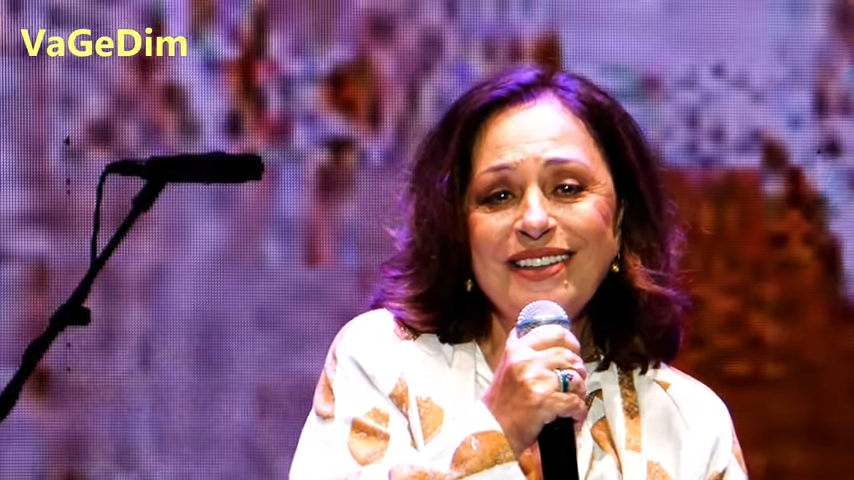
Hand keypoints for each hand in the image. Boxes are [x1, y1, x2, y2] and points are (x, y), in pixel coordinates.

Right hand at [481, 324, 587, 457]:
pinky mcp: (544, 401)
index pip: (553, 332)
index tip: (574, 350)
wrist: (492, 429)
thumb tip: (546, 336)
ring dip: (579, 391)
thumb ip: (522, 349)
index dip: (570, 341)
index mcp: (517, 349)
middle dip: (578, 369)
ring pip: (575, 379)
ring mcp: (536, 380)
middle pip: (568, 356)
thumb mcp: (506, 366)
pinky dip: (578, 411)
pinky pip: (575, 402)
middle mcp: (526, 360)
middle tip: (577, 379)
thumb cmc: (501, 402)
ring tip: (573, 399)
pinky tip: (573, 415)